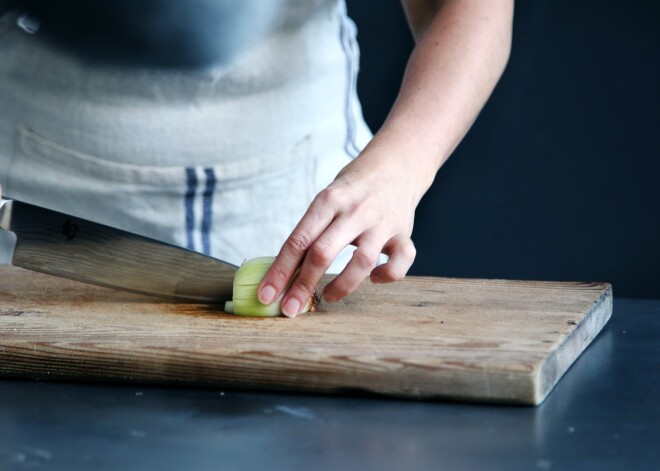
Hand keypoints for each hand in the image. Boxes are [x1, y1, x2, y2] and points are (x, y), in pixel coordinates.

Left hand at [257, 136, 427, 316]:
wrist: (397, 164)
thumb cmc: (353, 188)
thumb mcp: (327, 199)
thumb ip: (312, 231)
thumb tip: (284, 273)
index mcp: (328, 200)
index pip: (298, 240)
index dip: (280, 271)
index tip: (266, 294)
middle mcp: (354, 211)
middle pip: (322, 253)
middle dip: (302, 286)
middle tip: (290, 309)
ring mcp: (381, 222)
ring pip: (361, 262)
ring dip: (341, 286)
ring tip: (327, 297)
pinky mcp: (403, 233)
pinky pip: (401, 261)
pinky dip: (388, 275)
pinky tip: (375, 278)